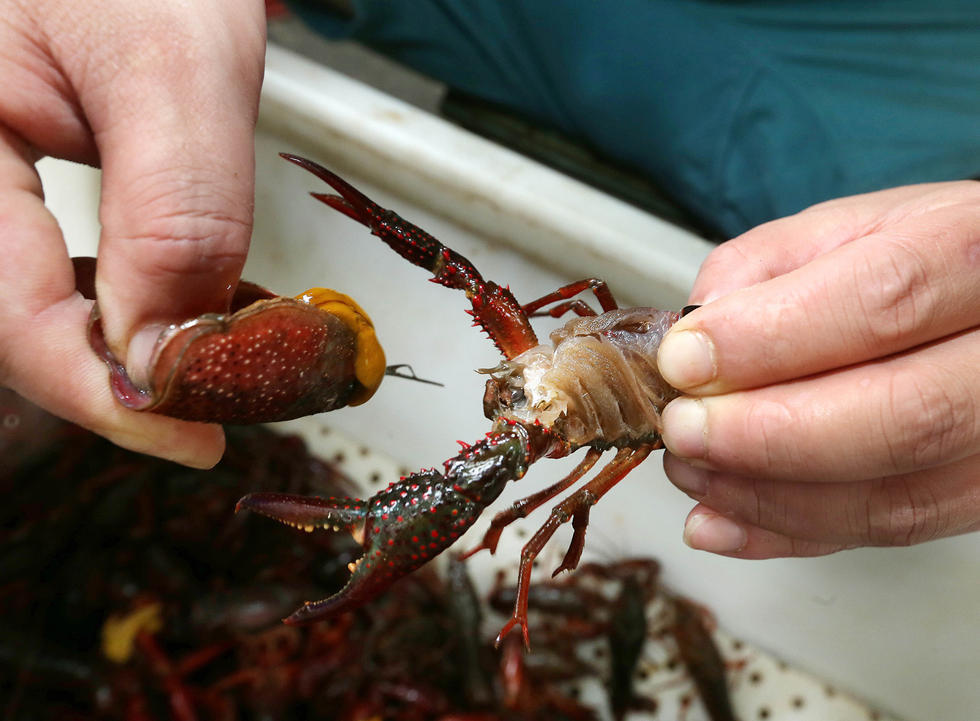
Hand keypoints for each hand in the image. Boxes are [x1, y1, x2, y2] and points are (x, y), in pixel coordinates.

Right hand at [0, 0, 265, 466]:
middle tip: (209, 406)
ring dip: (111, 347)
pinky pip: (34, 268)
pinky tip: (162, 308)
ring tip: (199, 362)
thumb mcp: (173, 68)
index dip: (101, 392)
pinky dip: (106, 302)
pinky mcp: (0, 182)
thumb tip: (163, 353)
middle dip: (110, 376)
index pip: (7, 314)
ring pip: (21, 304)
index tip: (196, 437)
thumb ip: (173, 211)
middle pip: (8, 320)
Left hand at [657, 181, 979, 556]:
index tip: (684, 362)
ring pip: (899, 497)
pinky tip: (722, 520)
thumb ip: (763, 268)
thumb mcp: (844, 228)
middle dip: (766, 435)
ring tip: (692, 472)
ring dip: (767, 496)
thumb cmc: (917, 261)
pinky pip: (892, 534)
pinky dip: (791, 535)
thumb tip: (695, 333)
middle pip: (904, 416)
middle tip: (684, 430)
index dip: (769, 340)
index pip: (883, 301)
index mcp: (974, 254)